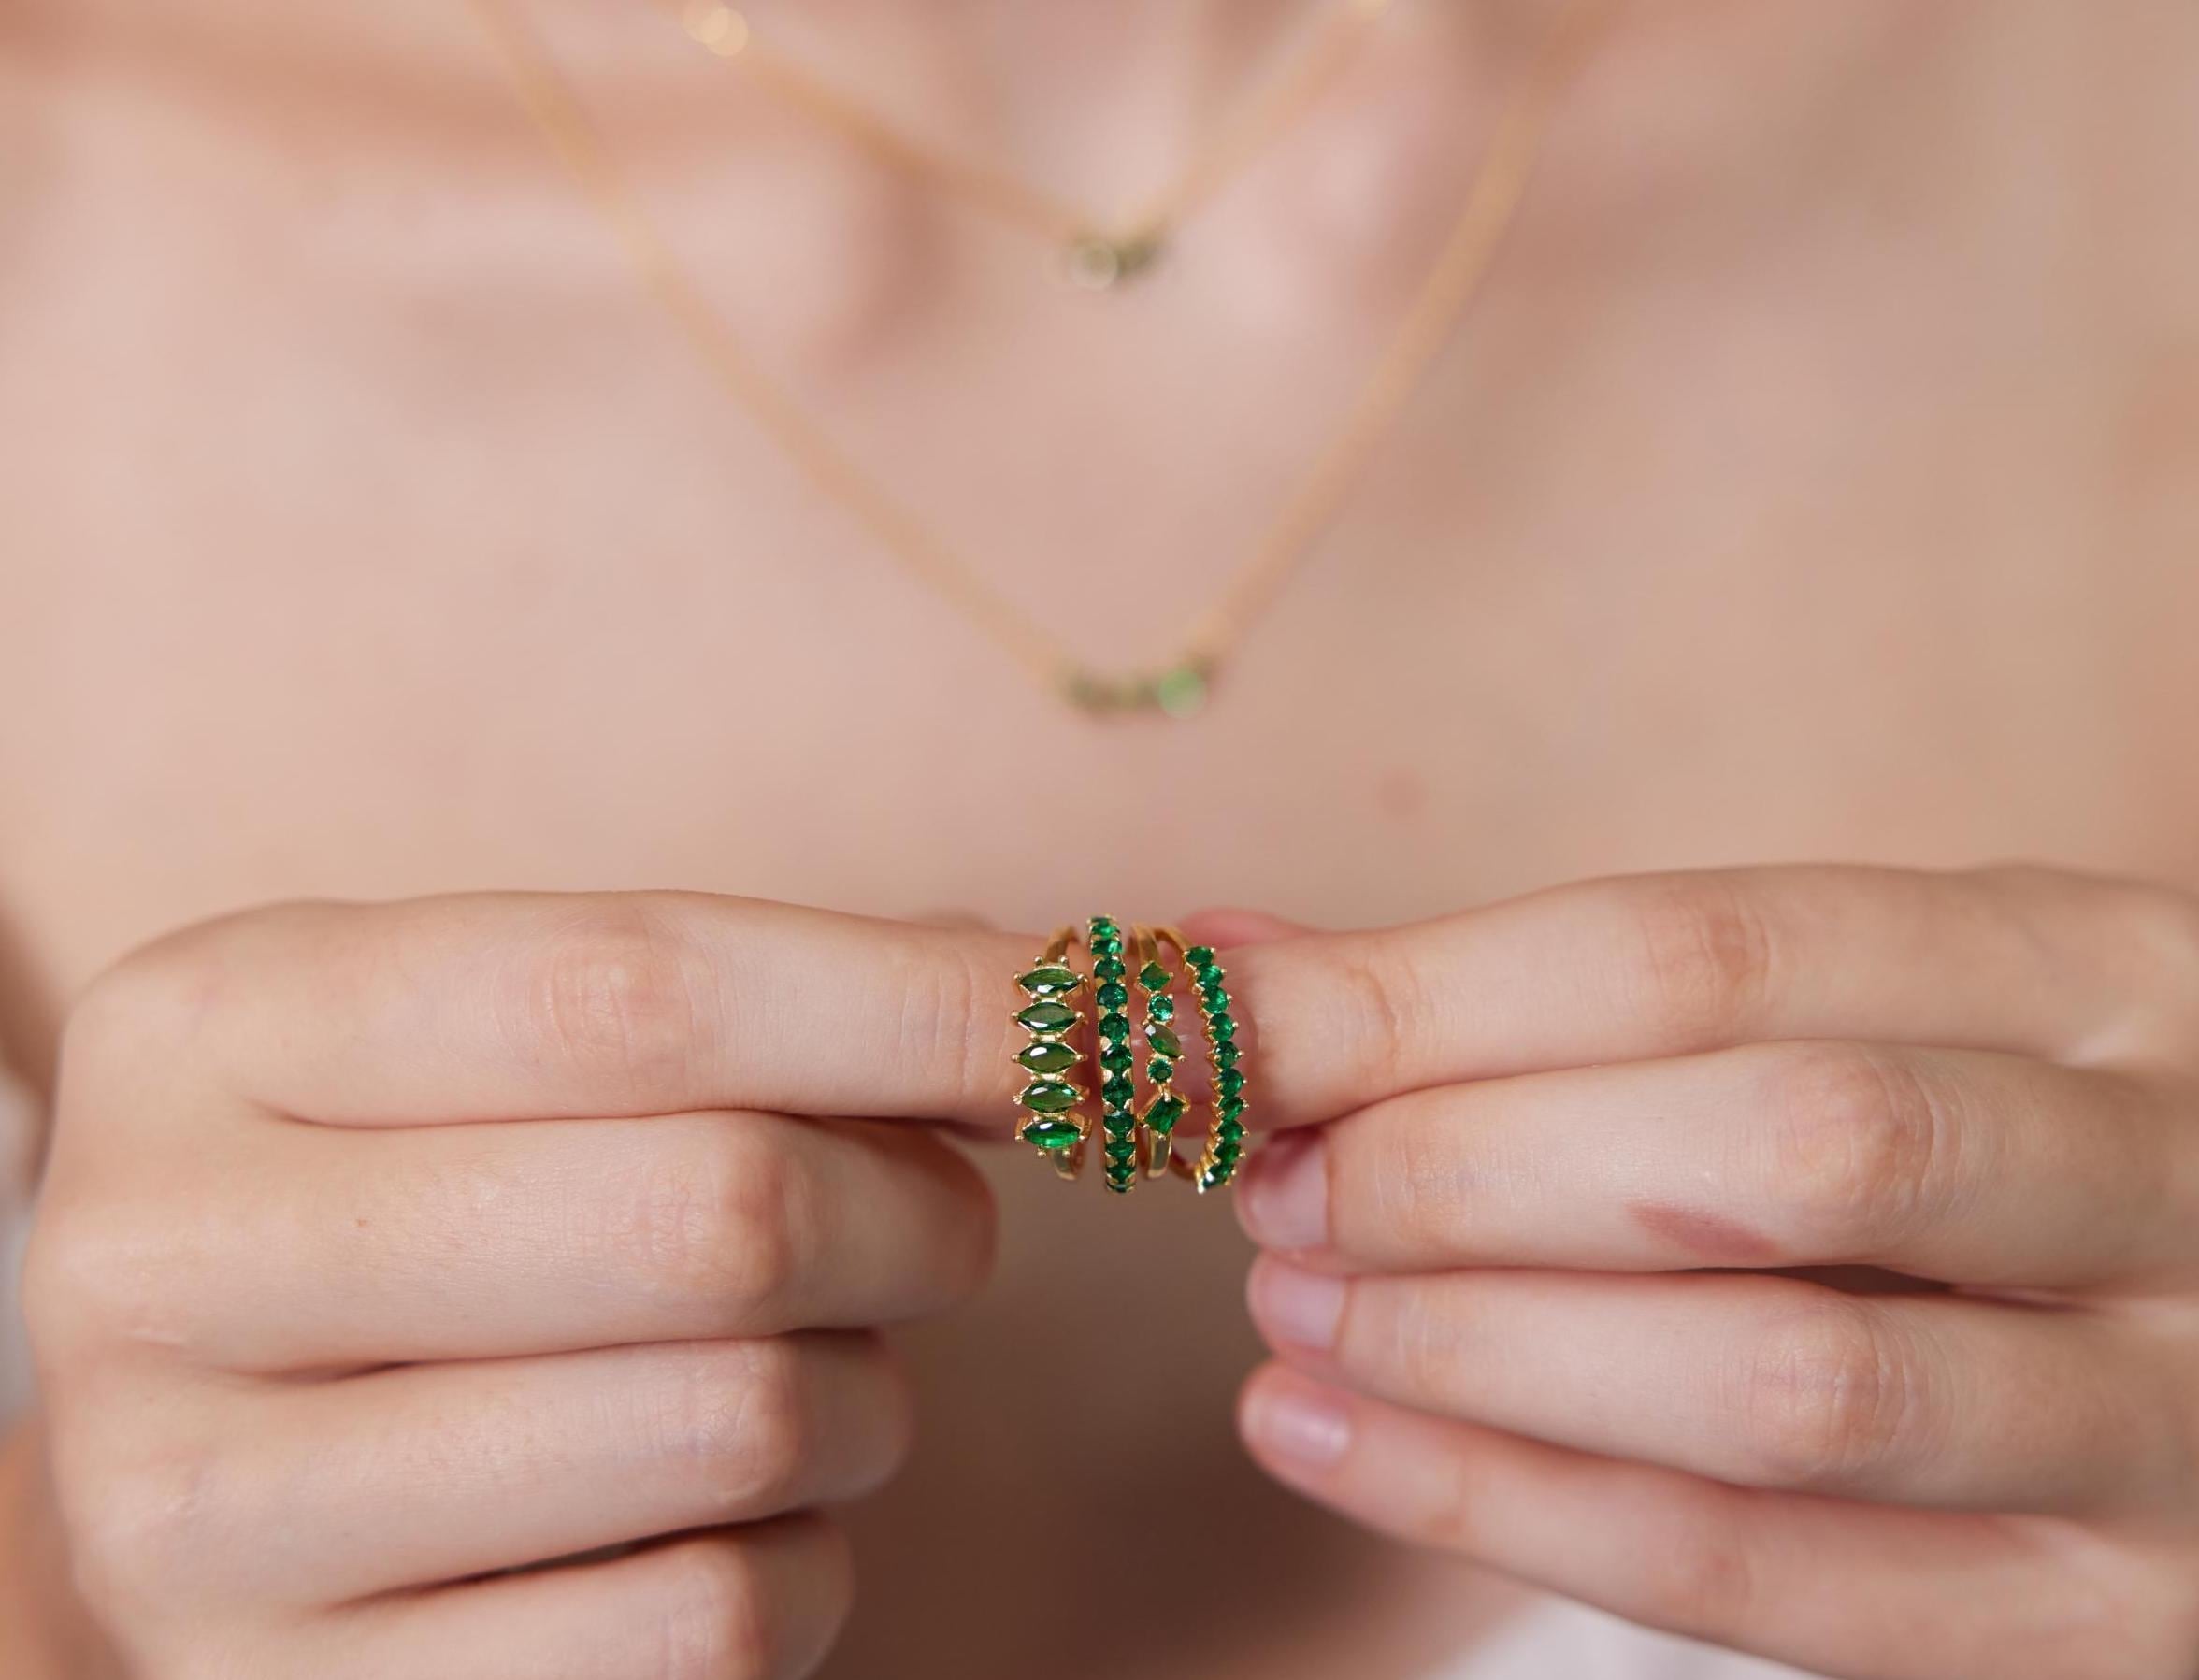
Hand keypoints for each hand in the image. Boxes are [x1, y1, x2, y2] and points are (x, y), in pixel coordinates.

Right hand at [25, 894, 1019, 1678]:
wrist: (219, 1450)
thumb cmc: (428, 1195)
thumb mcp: (512, 1041)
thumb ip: (773, 1001)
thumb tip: (1109, 998)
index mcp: (221, 1029)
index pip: (650, 985)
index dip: (947, 1005)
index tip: (1159, 1026)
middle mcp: (158, 1262)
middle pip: (721, 1210)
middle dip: (921, 1215)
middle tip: (936, 1218)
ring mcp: (203, 1517)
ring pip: (744, 1425)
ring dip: (865, 1392)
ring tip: (803, 1362)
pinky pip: (713, 1623)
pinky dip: (798, 1558)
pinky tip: (721, 1508)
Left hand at [1215, 866, 2198, 1678]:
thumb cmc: (1972, 1133)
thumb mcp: (1850, 1009)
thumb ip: (1552, 994)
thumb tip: (1231, 965)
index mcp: (2083, 971)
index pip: (1703, 954)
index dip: (1422, 999)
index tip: (1221, 1031)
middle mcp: (2161, 1173)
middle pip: (1772, 1150)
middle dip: (1460, 1171)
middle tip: (1274, 1187)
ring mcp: (2167, 1420)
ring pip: (1780, 1392)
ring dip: (1471, 1352)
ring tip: (1292, 1312)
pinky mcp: (2110, 1623)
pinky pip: (1775, 1589)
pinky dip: (1514, 1515)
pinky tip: (1337, 1443)